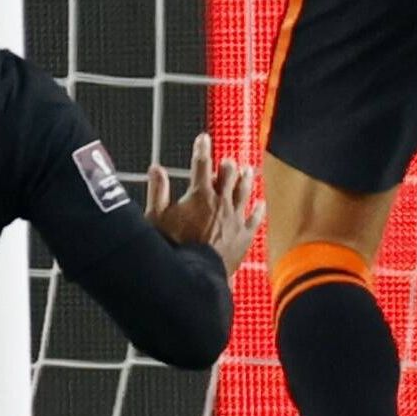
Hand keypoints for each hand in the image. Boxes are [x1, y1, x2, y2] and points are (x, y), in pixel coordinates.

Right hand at [145, 131, 258, 277]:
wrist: (193, 277)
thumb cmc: (172, 248)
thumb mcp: (157, 217)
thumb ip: (158, 191)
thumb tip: (156, 168)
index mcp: (200, 195)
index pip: (201, 164)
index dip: (202, 149)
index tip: (204, 138)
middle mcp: (221, 203)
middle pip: (228, 175)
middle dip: (227, 165)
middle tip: (227, 160)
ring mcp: (235, 219)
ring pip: (244, 192)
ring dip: (245, 179)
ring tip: (248, 170)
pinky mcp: (243, 237)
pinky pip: (254, 219)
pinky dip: (257, 210)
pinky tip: (260, 204)